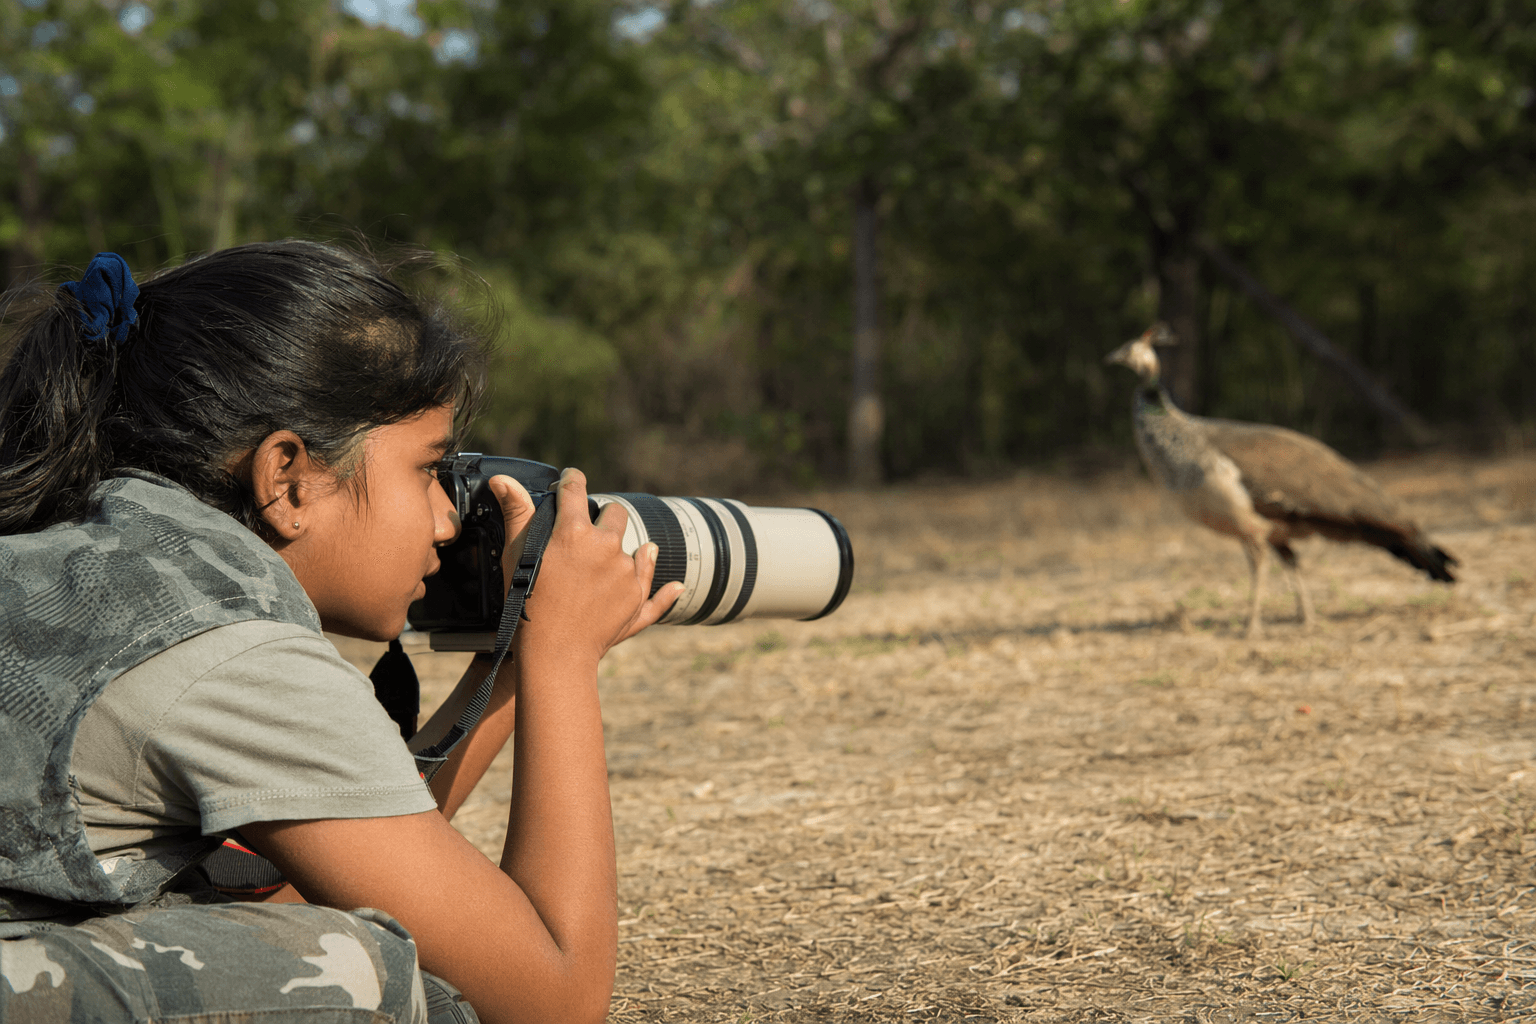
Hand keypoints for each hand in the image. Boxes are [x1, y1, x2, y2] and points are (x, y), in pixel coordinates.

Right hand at [490, 469, 682, 664]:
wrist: (555, 654)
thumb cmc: (527, 605)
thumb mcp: (515, 557)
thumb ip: (517, 513)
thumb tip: (503, 479)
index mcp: (574, 532)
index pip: (575, 491)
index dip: (571, 481)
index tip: (571, 478)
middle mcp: (606, 547)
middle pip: (615, 514)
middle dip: (604, 516)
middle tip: (590, 529)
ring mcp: (625, 573)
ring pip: (633, 547)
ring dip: (621, 550)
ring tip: (604, 564)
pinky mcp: (637, 597)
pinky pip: (651, 583)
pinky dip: (656, 582)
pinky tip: (674, 584)